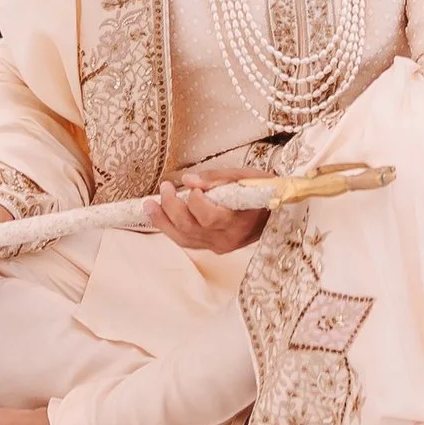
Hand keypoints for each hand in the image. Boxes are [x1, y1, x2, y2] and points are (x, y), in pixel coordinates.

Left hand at [144, 172, 267, 256]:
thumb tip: (186, 179)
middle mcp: (228, 239)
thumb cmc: (261, 188)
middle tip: (165, 187)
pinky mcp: (213, 248)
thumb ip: (215, 177)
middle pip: (191, 228)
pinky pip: (187, 242)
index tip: (192, 186)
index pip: (210, 217)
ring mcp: (219, 246)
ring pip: (184, 238)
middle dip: (172, 207)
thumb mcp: (244, 176)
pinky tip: (159, 216)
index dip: (196, 202)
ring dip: (163, 220)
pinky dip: (171, 229)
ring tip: (149, 204)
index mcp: (240, 220)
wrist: (274, 212)